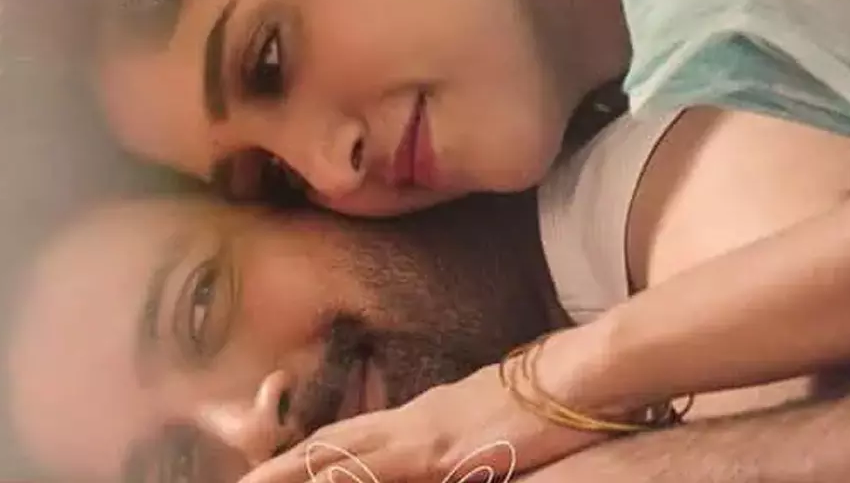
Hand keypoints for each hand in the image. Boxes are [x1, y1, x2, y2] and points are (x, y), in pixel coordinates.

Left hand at [238, 363, 605, 482]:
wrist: (581, 377)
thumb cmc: (547, 403)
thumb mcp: (494, 430)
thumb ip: (460, 448)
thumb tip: (447, 462)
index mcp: (423, 417)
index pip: (350, 438)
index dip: (307, 456)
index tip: (268, 472)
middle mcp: (414, 420)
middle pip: (332, 443)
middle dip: (283, 467)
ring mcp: (427, 434)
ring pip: (345, 454)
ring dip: (296, 472)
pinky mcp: (450, 452)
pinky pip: (385, 467)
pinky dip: (347, 475)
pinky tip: (319, 482)